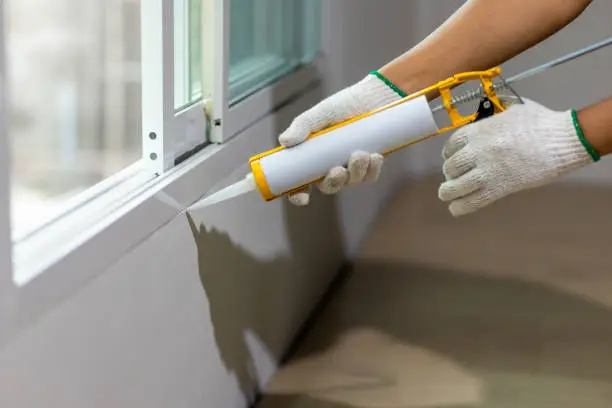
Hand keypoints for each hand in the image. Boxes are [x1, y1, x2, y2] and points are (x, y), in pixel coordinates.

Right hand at [278, 72, 403, 205]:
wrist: (376, 96)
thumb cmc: (345, 104)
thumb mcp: (321, 113)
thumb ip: (303, 125)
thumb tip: (284, 142)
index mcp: (313, 157)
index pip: (301, 182)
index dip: (298, 194)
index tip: (302, 198)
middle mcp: (331, 165)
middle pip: (328, 187)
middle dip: (333, 182)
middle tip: (338, 170)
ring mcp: (351, 167)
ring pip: (351, 182)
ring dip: (355, 173)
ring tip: (361, 153)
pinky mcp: (370, 165)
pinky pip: (369, 177)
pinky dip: (372, 170)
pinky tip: (375, 156)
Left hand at [439, 98, 598, 215]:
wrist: (563, 140)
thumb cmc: (542, 122)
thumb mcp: (515, 107)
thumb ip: (500, 108)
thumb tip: (496, 104)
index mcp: (479, 130)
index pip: (452, 144)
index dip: (448, 153)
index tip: (450, 158)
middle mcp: (478, 150)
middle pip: (452, 166)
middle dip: (450, 172)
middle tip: (454, 176)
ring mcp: (487, 170)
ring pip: (456, 186)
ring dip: (448, 191)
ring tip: (446, 194)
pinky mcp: (499, 187)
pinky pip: (473, 201)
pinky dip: (461, 206)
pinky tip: (455, 209)